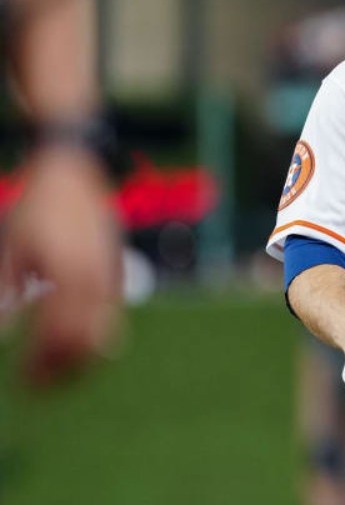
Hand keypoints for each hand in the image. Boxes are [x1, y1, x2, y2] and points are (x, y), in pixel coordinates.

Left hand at [1, 145, 120, 385]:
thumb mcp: (11, 249)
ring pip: (106, 336)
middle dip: (62, 372)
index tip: (24, 385)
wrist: (75, 171)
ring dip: (82, 360)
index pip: (57, 338)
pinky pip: (112, 316)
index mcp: (67, 276)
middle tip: (38, 388)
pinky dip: (96, 337)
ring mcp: (111, 275)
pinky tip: (75, 342)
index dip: (41, 367)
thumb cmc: (37, 208)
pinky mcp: (117, 271)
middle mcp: (95, 280)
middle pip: (85, 344)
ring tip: (59, 373)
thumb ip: (6, 293)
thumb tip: (1, 335)